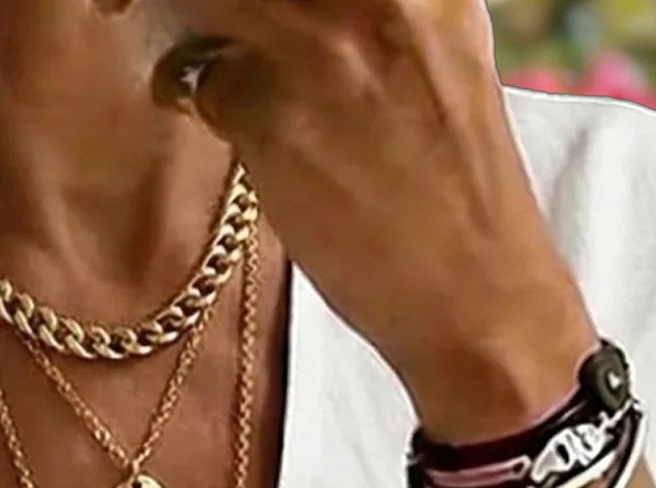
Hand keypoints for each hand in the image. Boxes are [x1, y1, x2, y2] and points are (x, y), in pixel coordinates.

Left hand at [98, 0, 601, 436]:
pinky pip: (196, 73)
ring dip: (178, 9)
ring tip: (195, 49)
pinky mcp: (271, 113)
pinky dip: (192, 92)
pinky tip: (222, 119)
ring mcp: (320, 42)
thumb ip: (370, 4)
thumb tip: (286, 0)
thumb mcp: (440, 44)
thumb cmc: (454, 179)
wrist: (477, 292)